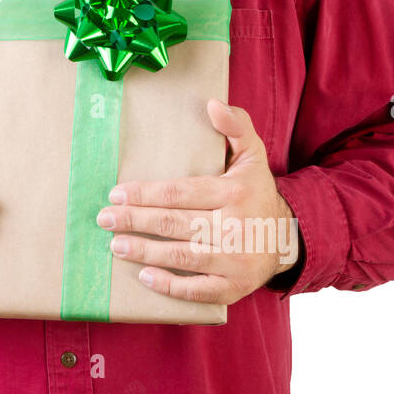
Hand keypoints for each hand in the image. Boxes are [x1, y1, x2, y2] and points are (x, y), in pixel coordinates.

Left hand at [96, 99, 298, 304]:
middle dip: (134, 220)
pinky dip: (170, 285)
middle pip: (174, 223)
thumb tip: (213, 104)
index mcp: (234, 191)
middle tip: (104, 219)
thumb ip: (236, 126)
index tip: (116, 194)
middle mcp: (235, 226)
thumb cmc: (257, 192)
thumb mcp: (253, 155)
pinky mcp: (234, 286)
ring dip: (144, 251)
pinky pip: (198, 289)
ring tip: (116, 245)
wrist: (289, 238)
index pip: (180, 192)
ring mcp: (235, 259)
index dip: (145, 193)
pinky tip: (145, 276)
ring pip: (182, 255)